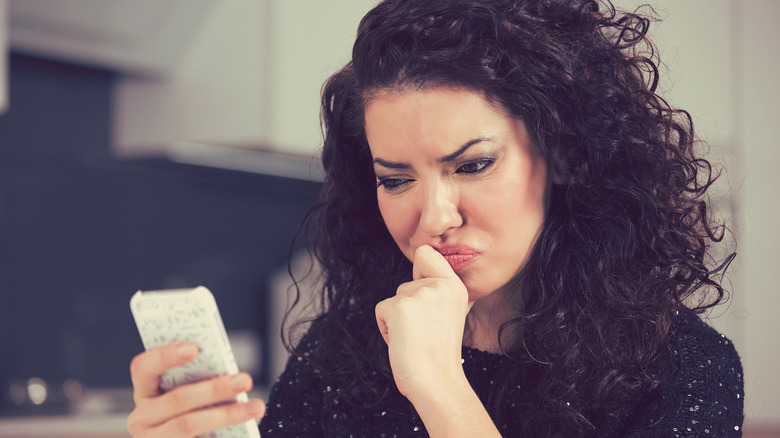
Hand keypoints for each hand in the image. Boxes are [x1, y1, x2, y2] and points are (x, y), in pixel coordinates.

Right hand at [126, 343, 264, 436]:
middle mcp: (142, 418)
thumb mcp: (182, 396)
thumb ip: (195, 381)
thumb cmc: (186, 414)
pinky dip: (223, 435)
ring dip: (227, 414)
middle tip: (245, 379)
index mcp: (145, 392)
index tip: (194, 348)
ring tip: (256, 407)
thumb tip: (227, 369)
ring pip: (188, 424)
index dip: (165, 356)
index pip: (143, 368)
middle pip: (177, 399)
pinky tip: (246, 430)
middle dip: (215, 388)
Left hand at [375, 245, 471, 400]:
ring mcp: (419, 295)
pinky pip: (381, 310)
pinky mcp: (399, 307)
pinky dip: (385, 327)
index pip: (426, 253)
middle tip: (424, 332)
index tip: (422, 293)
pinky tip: (402, 342)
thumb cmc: (439, 353)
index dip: (418, 270)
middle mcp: (439, 286)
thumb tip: (422, 269)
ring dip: (397, 319)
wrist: (437, 382)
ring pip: (394, 298)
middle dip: (408, 307)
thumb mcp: (452, 314)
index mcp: (455, 286)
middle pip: (406, 283)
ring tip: (415, 338)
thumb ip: (440, 292)